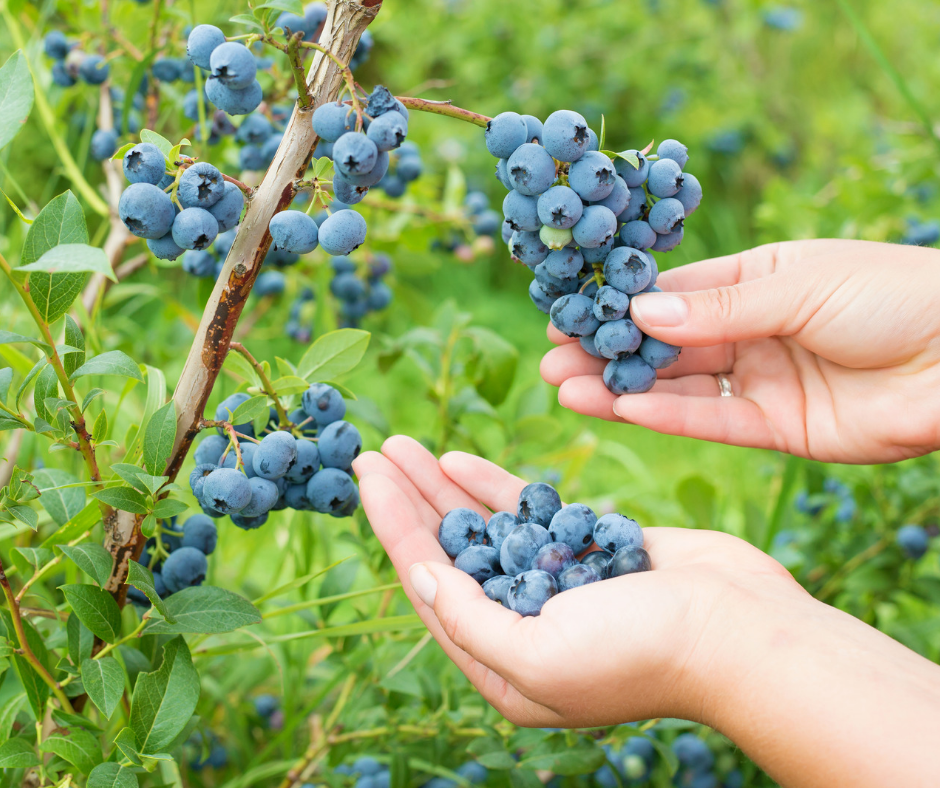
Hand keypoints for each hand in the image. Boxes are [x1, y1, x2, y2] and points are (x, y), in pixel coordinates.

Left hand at [352, 435, 802, 727]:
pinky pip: (528, 513)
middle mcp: (522, 626)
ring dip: (442, 487)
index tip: (364, 474)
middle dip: (409, 500)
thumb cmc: (644, 652)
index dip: (392, 527)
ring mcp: (556, 585)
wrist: (744, 630)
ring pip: (483, 528)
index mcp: (503, 666)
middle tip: (372, 448)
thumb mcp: (538, 653)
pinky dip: (493, 487)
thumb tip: (419, 573)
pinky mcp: (588, 549)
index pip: (429, 585)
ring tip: (403, 444)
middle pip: (448, 552)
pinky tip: (458, 458)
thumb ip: (469, 619)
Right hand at [540, 240, 939, 463]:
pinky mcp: (779, 429)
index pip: (673, 292)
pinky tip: (622, 410)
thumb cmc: (894, 295)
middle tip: (552, 361)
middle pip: (666, 344)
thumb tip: (641, 309)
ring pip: (680, 387)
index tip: (569, 313)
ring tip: (567, 388)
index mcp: (755, 279)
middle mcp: (750, 331)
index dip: (621, 304)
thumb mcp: (798, 286)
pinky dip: (668, 417)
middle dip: (609, 352)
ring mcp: (762, 381)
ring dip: (623, 388)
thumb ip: (719, 307)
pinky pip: (714, 422)